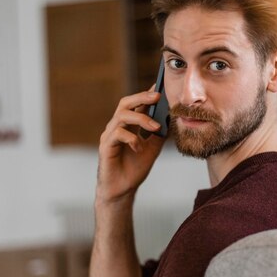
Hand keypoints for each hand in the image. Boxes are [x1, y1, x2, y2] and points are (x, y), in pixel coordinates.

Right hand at [96, 89, 165, 204]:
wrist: (123, 190)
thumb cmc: (134, 169)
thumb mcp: (153, 149)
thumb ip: (159, 134)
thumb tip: (171, 119)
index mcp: (128, 126)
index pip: (136, 104)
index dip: (147, 94)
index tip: (160, 86)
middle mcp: (116, 127)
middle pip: (125, 103)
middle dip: (142, 97)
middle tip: (158, 96)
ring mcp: (109, 135)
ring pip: (122, 115)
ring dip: (141, 119)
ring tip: (155, 127)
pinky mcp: (106, 147)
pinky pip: (118, 134)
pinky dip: (132, 139)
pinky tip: (139, 148)